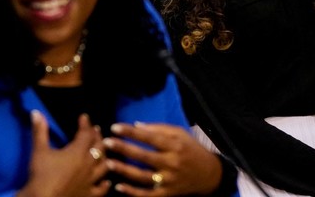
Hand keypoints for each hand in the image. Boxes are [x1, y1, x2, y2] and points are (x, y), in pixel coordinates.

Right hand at [18, 111, 110, 196]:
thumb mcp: (39, 150)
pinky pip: (101, 189)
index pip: (86, 134)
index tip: (84, 117)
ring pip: (104, 167)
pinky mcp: (89, 195)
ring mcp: (90, 181)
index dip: (85, 124)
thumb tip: (36, 112)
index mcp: (77, 152)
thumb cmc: (42, 175)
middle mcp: (88, 165)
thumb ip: (40, 130)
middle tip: (96, 130)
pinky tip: (107, 182)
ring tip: (105, 152)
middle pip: (99, 148)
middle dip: (98, 137)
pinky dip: (105, 184)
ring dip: (105, 157)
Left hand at [103, 122, 221, 195]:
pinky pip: (147, 195)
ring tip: (108, 163)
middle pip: (144, 156)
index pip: (149, 137)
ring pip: (143, 176)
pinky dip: (132, 192)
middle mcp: (172, 163)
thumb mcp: (179, 133)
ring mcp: (169, 180)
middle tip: (106, 142)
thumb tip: (136, 125)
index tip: (114, 127)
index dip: (131, 132)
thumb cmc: (191, 149)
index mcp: (174, 145)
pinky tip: (119, 186)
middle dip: (123, 149)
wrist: (209, 175)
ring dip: (124, 170)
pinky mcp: (167, 194)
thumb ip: (158, 128)